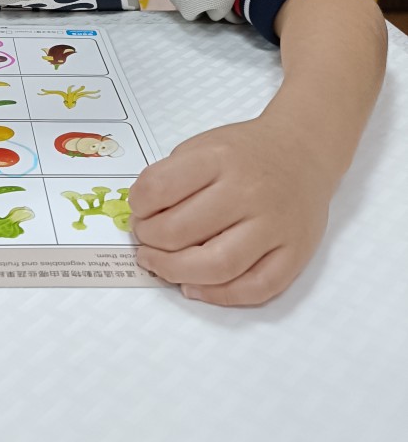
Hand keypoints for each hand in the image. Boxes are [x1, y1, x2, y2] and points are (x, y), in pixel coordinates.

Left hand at [128, 114, 343, 306]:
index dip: (138, 206)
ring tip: (159, 264)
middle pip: (182, 231)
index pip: (160, 188)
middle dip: (150, 241)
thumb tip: (142, 217)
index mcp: (219, 158)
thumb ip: (171, 176)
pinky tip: (194, 286)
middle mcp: (249, 191)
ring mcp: (275, 225)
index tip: (137, 211)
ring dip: (175, 272)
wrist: (303, 150)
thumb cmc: (246, 152)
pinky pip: (256, 288)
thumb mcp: (202, 146)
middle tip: (144, 239)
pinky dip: (219, 295)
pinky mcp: (295, 252)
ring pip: (217, 266)